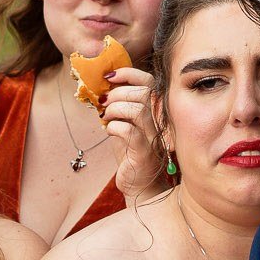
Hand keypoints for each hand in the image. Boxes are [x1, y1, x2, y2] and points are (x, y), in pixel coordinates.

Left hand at [103, 67, 165, 201]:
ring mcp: (153, 137)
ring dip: (115, 109)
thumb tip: (101, 87)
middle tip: (104, 104)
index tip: (109, 77)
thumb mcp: (125, 123)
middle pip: (143, 92)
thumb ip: (119, 105)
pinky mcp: (144, 153)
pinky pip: (129, 131)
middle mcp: (158, 122)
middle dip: (117, 93)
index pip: (148, 81)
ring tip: (106, 117)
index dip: (128, 73)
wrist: (141, 186)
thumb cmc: (132, 153)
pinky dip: (114, 127)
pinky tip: (109, 131)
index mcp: (154, 111)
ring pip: (137, 109)